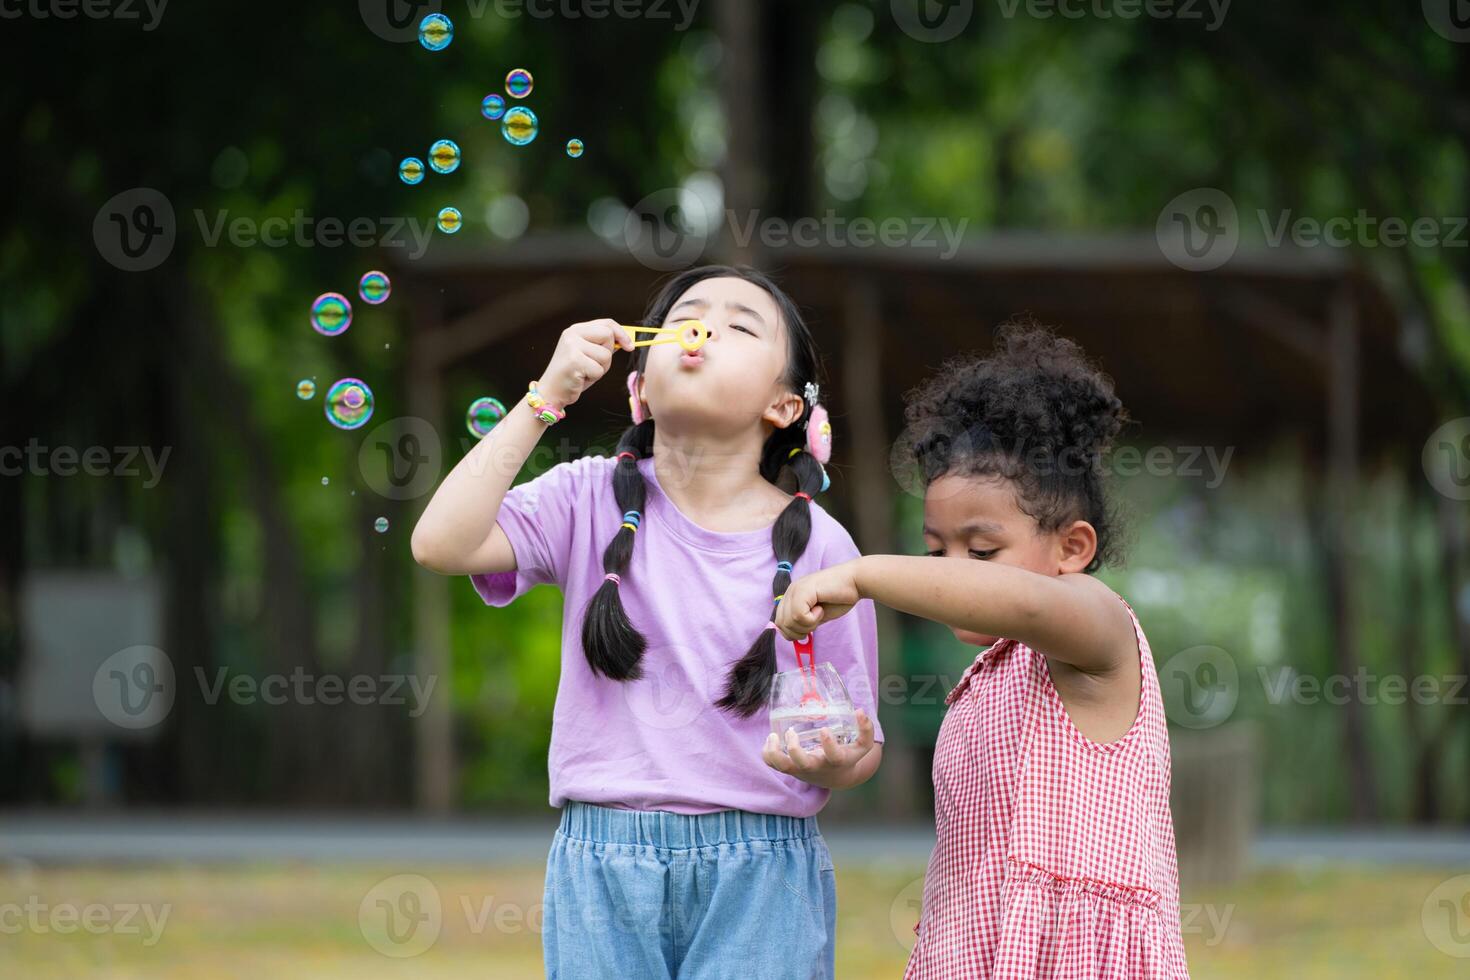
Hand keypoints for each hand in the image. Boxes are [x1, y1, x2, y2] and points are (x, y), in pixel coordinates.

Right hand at [537, 319, 633, 406]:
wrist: (552, 391)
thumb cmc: (573, 374)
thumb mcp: (588, 355)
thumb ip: (603, 345)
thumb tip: (624, 340)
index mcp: (576, 329)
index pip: (607, 323)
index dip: (622, 334)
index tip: (630, 346)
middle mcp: (572, 334)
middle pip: (608, 335)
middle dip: (608, 353)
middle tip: (595, 364)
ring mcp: (572, 346)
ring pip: (606, 355)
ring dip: (601, 368)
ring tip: (586, 372)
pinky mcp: (574, 361)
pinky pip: (599, 369)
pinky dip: (594, 377)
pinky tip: (581, 378)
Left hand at [761, 709, 876, 789]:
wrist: (835, 777)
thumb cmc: (847, 755)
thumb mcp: (862, 746)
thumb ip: (866, 729)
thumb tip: (859, 711)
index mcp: (836, 761)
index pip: (834, 757)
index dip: (829, 744)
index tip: (824, 729)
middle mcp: (818, 767)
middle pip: (803, 764)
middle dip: (795, 749)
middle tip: (792, 732)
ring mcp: (802, 769)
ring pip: (782, 767)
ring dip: (775, 752)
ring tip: (774, 736)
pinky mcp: (790, 769)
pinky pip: (773, 765)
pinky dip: (767, 753)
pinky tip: (771, 740)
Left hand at [774, 559, 862, 640]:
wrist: (854, 582)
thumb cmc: (839, 598)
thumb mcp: (816, 615)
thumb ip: (803, 622)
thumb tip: (792, 636)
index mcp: (791, 597)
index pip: (779, 623)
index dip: (793, 633)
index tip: (809, 627)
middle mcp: (790, 592)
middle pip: (781, 624)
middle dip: (799, 631)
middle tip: (816, 621)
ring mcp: (795, 590)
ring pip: (789, 622)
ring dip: (807, 625)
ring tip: (819, 613)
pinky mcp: (803, 590)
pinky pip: (798, 616)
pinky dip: (812, 619)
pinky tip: (821, 609)